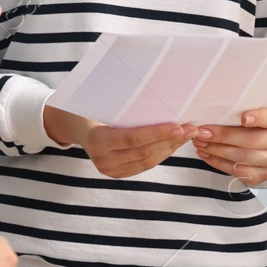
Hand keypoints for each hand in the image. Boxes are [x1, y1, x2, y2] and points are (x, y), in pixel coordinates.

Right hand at [45, 106, 196, 178]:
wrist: (74, 126)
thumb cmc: (90, 108)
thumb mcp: (101, 103)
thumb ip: (124, 105)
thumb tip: (155, 92)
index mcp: (97, 140)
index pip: (133, 139)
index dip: (158, 134)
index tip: (179, 126)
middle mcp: (103, 160)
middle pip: (144, 152)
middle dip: (171, 140)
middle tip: (192, 128)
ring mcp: (110, 170)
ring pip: (148, 161)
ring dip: (171, 148)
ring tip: (188, 134)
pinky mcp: (117, 174)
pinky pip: (145, 165)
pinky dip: (162, 153)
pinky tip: (174, 143)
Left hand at [195, 107, 266, 186]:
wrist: (265, 146)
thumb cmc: (253, 126)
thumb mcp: (251, 113)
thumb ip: (237, 112)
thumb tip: (209, 113)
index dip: (257, 118)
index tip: (243, 119)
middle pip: (250, 139)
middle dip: (222, 136)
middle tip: (202, 132)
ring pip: (242, 156)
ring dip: (216, 150)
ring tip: (200, 143)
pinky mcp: (262, 175)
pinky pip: (237, 171)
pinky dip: (218, 163)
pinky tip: (206, 154)